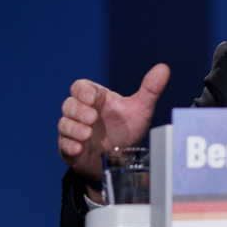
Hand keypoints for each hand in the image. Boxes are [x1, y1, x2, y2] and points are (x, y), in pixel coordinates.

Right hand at [58, 64, 170, 185]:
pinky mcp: (70, 148)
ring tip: (87, 134)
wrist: (122, 159)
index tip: (92, 98)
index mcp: (96, 98)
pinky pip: (63, 144)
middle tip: (92, 118)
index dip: (83, 92)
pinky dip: (69, 145)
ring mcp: (74, 130)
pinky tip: (78, 148)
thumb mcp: (141, 110)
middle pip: (69, 104)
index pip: (81, 88)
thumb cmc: (127, 129)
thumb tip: (163, 68)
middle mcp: (82, 112)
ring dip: (74, 128)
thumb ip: (150, 90)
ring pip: (64, 124)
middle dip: (78, 111)